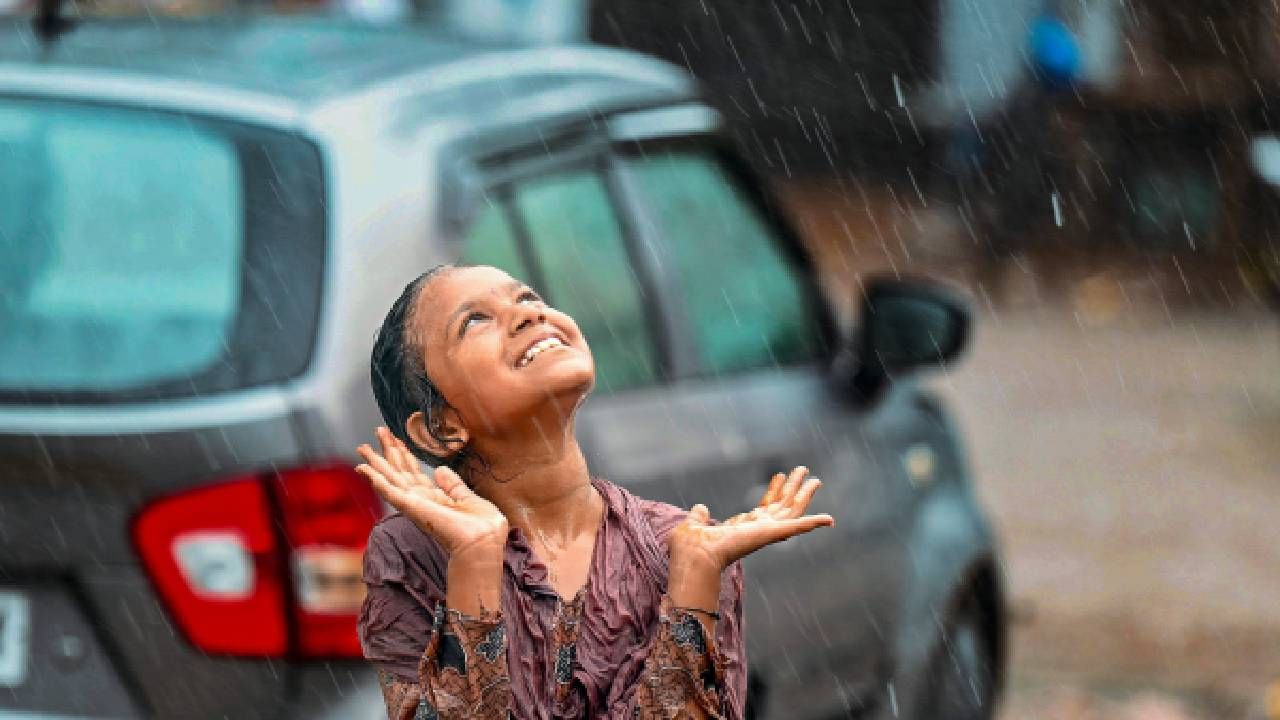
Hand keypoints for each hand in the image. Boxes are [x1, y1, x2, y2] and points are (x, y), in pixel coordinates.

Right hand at [356, 427, 508, 560]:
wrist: (482, 543)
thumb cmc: (483, 528)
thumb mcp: (470, 499)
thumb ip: (454, 486)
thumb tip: (440, 470)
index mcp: (436, 500)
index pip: (416, 474)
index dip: (406, 456)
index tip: (397, 439)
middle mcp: (421, 502)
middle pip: (400, 472)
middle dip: (389, 452)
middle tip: (378, 431)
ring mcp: (414, 505)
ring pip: (390, 479)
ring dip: (376, 462)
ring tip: (362, 447)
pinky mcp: (410, 506)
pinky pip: (388, 490)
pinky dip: (375, 479)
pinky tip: (363, 468)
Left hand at [669, 466, 834, 574]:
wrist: (695, 557)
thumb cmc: (691, 548)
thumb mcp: (695, 525)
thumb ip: (699, 517)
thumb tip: (700, 509)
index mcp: (744, 528)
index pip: (764, 508)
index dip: (773, 491)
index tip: (778, 475)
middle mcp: (758, 531)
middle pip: (783, 507)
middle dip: (794, 488)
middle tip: (803, 469)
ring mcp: (767, 533)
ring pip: (792, 511)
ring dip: (805, 495)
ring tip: (814, 478)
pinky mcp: (771, 534)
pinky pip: (797, 527)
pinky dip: (814, 523)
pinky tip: (829, 520)